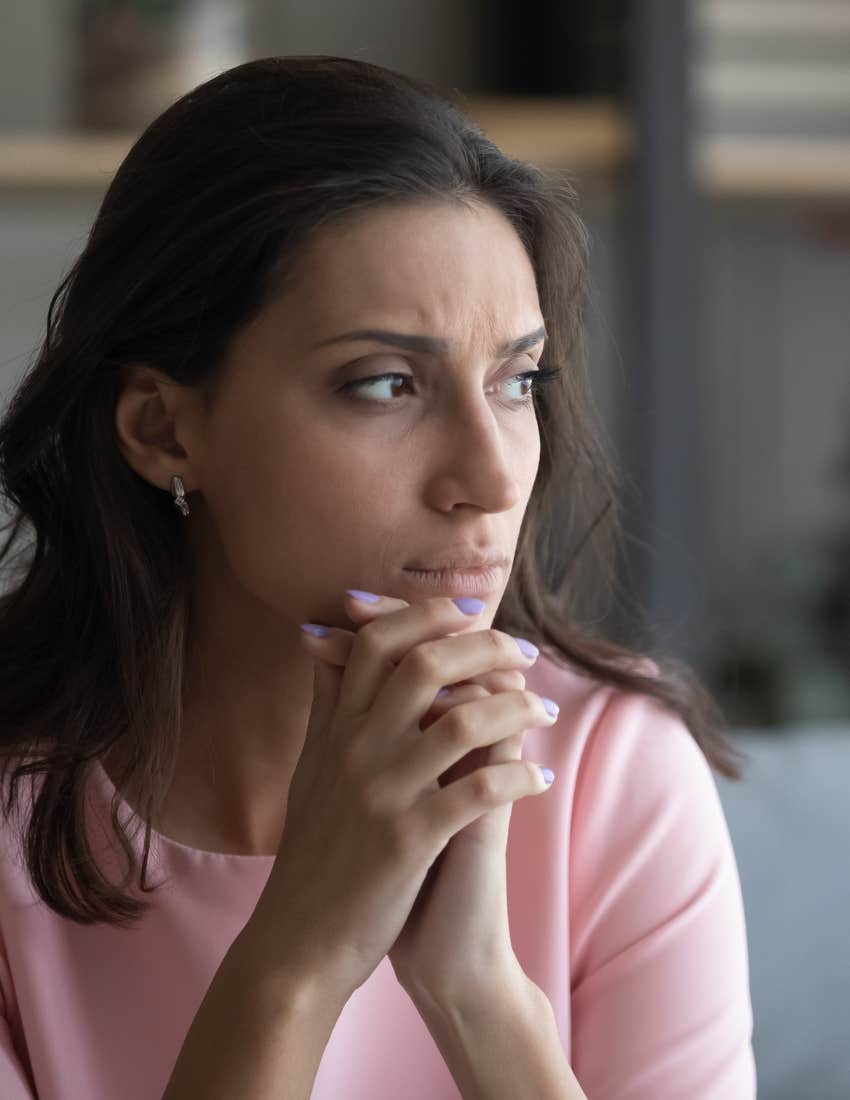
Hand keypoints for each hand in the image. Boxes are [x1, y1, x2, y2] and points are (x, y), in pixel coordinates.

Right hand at [301, 590, 557, 1009]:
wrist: (298, 941)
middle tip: (524, 652)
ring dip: (517, 708)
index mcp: (335, 729)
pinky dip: (520, 777)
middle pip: (426, 664)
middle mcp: (355, 750)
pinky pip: (480, 792)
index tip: (471, 612)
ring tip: (545, 711)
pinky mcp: (408, 840)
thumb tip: (323, 639)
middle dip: (485, 646)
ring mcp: (382, 793)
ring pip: (463, 721)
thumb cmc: (314, 853)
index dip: (427, 616)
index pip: (379, 642)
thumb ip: (325, 703)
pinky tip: (541, 777)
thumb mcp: (310, 767)